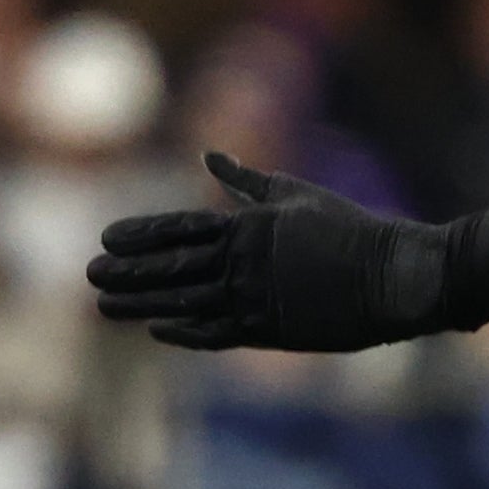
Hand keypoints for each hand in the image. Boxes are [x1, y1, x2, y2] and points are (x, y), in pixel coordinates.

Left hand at [88, 154, 458, 351]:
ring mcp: (257, 296)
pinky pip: (217, 333)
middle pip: (171, 267)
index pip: (180, 229)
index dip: (140, 235)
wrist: (399, 276)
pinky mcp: (273, 329)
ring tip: (105, 307)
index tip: (105, 239)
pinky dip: (184, 332)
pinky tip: (157, 330)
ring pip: (184, 301)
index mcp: (250, 224)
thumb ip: (249, 182)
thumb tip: (210, 156)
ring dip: (141, 304)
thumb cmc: (356, 231)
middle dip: (127, 272)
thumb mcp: (299, 196)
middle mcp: (245, 260)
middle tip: (89, 275)